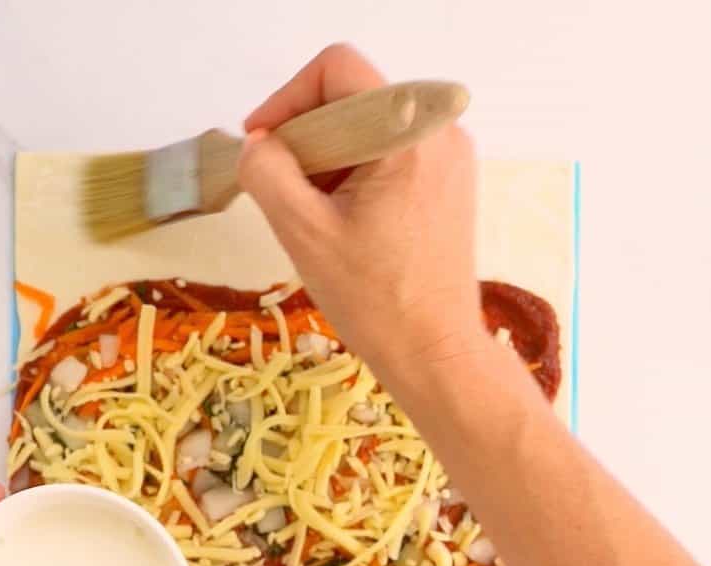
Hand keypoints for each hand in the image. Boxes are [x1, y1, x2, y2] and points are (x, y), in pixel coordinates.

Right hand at [237, 44, 492, 390]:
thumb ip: (267, 171)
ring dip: (330, 159)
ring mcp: (451, 156)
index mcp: (408, 134)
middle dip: (308, 137)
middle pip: (353, 97)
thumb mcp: (302, 231)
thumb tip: (259, 144)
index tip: (262, 145)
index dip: (288, 99)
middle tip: (285, 189)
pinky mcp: (450, 181)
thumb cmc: (374, 300)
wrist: (434, 352)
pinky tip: (345, 222)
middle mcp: (440, 131)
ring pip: (369, 126)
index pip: (337, 70)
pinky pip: (391, 152)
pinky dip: (357, 174)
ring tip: (316, 214)